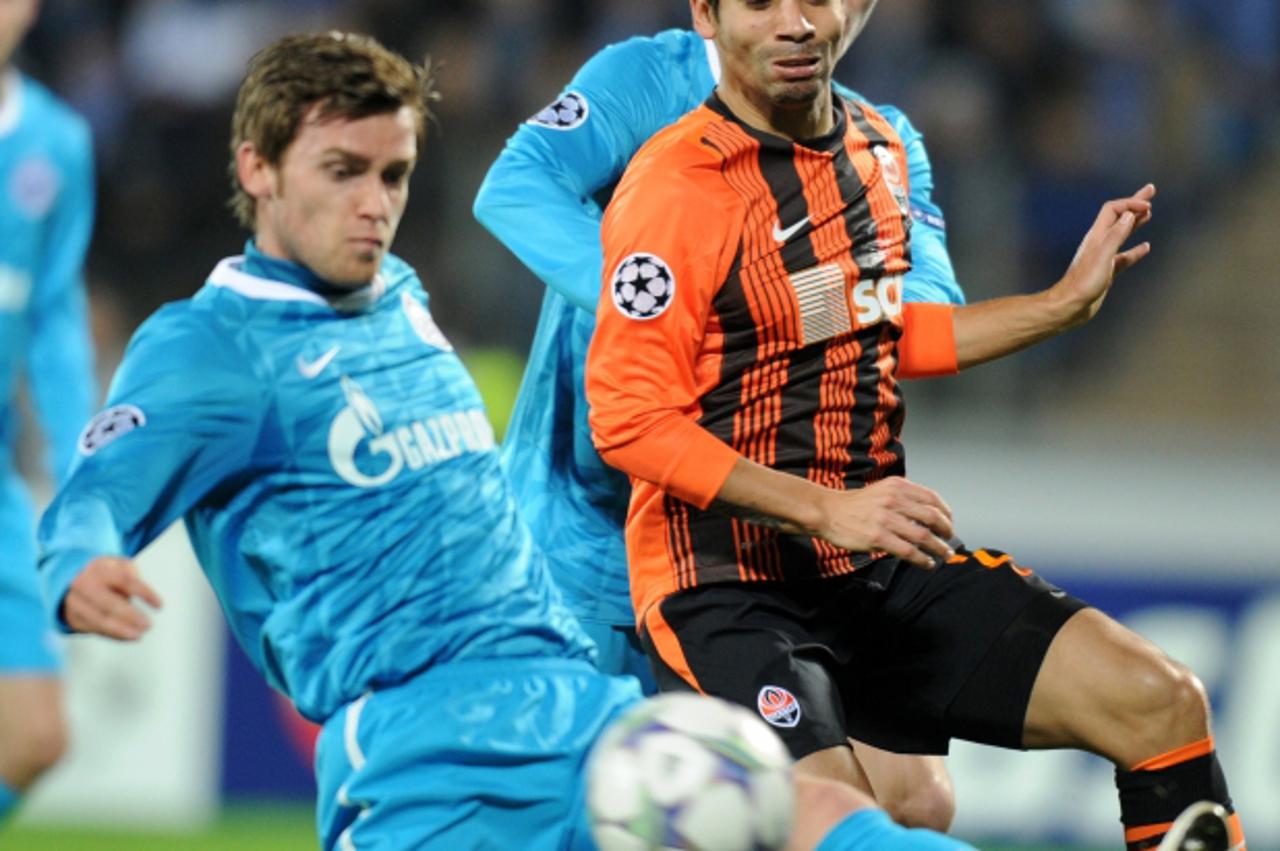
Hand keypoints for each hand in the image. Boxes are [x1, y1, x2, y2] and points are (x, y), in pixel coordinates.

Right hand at [62, 556, 163, 640]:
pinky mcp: (72, 617)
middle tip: (148, 625)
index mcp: (100, 569)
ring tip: (138, 635)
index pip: (125, 581)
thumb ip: (132, 575)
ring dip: (121, 630)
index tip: (160, 605)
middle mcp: (84, 585)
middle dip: (131, 616)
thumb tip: (145, 594)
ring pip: (99, 620)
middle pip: (109, 604)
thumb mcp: (119, 565)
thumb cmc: (105, 572)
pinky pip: (93, 628)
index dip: (144, 594)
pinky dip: (112, 634)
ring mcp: (75, 602)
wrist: (72, 577)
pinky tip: (126, 636)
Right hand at [814, 476, 953, 568]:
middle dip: (946, 532)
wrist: (828, 511)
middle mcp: (894, 500)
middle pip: (932, 517)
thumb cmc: (854, 504)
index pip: (932, 498)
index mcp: (897, 486)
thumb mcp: (882, 490)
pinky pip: (908, 551)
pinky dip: (922, 559)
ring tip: (944, 554)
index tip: (949, 523)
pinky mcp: (878, 538)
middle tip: (950, 541)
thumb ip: (903, 497)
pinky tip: (926, 563)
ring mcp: (886, 519)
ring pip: (923, 536)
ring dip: (939, 548)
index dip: (946, 513)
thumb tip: (928, 515)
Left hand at [1053, 184, 1155, 327]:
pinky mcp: (1107, 271)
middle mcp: (1099, 243)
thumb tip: (1129, 214)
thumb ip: (1115, 236)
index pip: (1114, 210)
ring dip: (1136, 222)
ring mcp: (1103, 257)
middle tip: (1150, 191)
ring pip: (1122, 234)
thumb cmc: (1083, 284)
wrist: (1070, 306)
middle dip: (1134, 203)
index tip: (1148, 206)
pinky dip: (1136, 250)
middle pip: (1118, 217)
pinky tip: (1146, 247)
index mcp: (1097, 237)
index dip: (1130, 203)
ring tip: (1149, 213)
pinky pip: (1124, 256)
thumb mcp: (1102, 257)